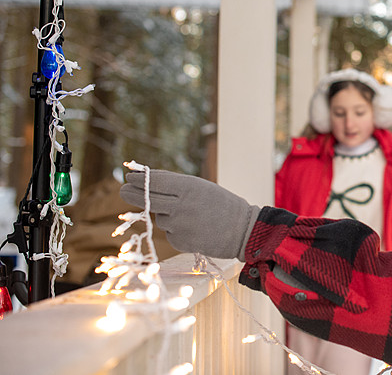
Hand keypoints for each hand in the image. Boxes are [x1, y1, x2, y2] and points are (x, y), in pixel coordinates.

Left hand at [120, 170, 260, 260]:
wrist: (242, 230)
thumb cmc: (222, 204)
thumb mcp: (201, 187)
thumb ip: (176, 184)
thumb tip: (148, 179)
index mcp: (188, 187)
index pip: (155, 181)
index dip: (139, 179)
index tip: (128, 175)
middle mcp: (180, 205)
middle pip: (147, 199)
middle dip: (131, 193)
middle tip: (123, 189)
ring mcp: (178, 225)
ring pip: (160, 218)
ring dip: (167, 215)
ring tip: (190, 216)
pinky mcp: (179, 241)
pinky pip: (169, 232)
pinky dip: (176, 230)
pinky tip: (194, 228)